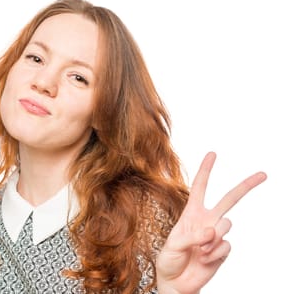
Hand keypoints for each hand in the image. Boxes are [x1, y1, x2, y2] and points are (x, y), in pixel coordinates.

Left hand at [156, 152, 265, 293]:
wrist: (176, 283)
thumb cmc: (170, 260)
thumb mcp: (173, 244)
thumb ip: (192, 236)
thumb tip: (212, 232)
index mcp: (191, 213)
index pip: (200, 187)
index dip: (206, 170)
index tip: (213, 154)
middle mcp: (207, 220)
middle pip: (229, 199)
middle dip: (246, 186)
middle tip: (263, 174)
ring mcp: (216, 235)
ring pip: (227, 224)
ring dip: (212, 239)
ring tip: (199, 250)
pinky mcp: (223, 250)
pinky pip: (226, 246)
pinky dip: (214, 254)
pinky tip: (204, 260)